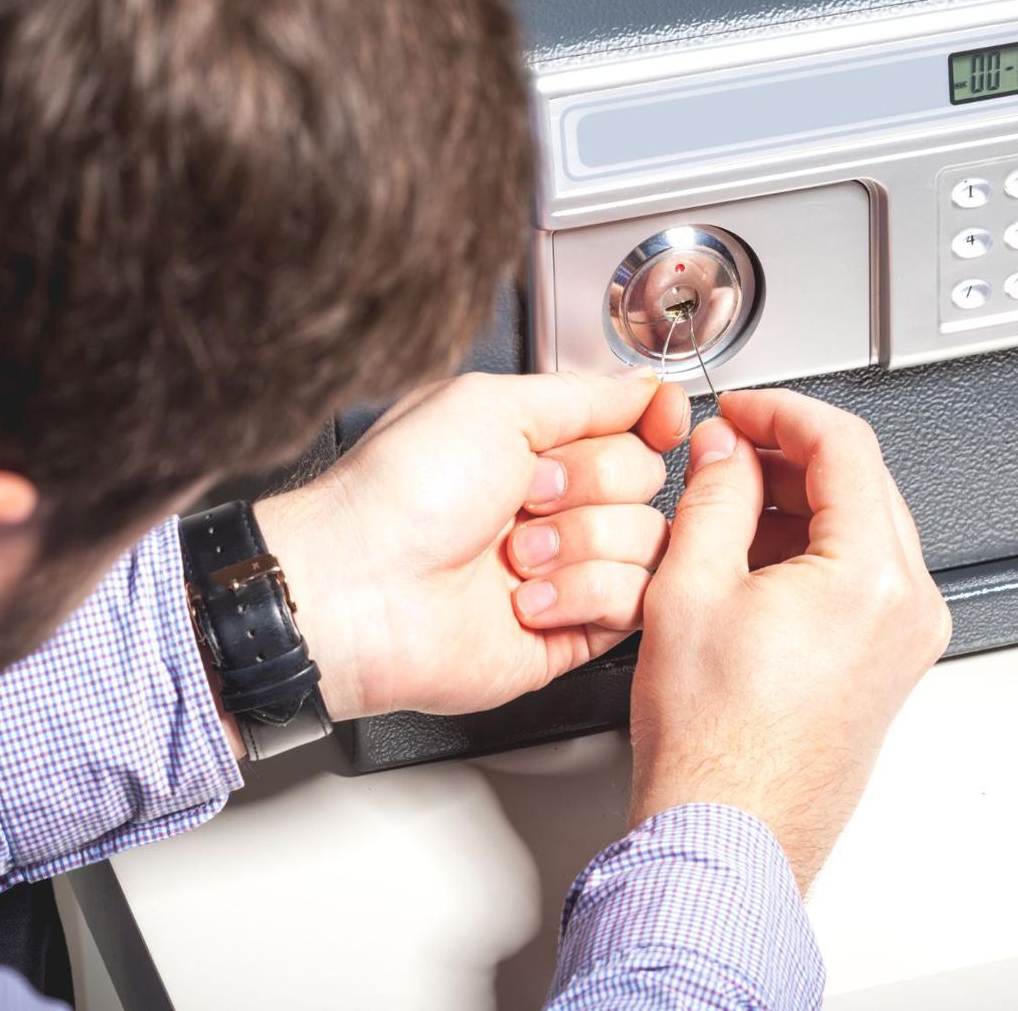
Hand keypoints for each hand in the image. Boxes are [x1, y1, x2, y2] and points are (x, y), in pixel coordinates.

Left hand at [255, 369, 688, 720]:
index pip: (633, 428)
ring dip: (582, 543)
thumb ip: (584, 395)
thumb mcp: (492, 405)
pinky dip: (584, 595)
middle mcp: (554, 508)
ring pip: (649, 543)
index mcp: (534, 448)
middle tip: (526, 496)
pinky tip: (528, 599)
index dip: (654, 423)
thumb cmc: (400, 493)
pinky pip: (633, 605)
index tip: (659, 421)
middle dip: (590, 484)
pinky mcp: (572, 633)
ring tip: (515, 557)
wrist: (358, 590)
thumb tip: (644, 384)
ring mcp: (566, 571)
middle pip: (647, 481)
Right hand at [627, 390, 950, 889]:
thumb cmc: (715, 746)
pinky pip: (861, 575)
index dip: (781, 411)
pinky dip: (810, 549)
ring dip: (798, 500)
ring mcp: (906, 638)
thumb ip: (715, 496)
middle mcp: (909, 604)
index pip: (844, 445)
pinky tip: (750, 557)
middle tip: (724, 451)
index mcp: (872, 576)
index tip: (738, 410)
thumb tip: (726, 449)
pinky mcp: (890, 663)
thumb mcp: (691, 588)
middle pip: (862, 482)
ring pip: (862, 526)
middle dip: (788, 454)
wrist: (728, 835)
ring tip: (724, 507)